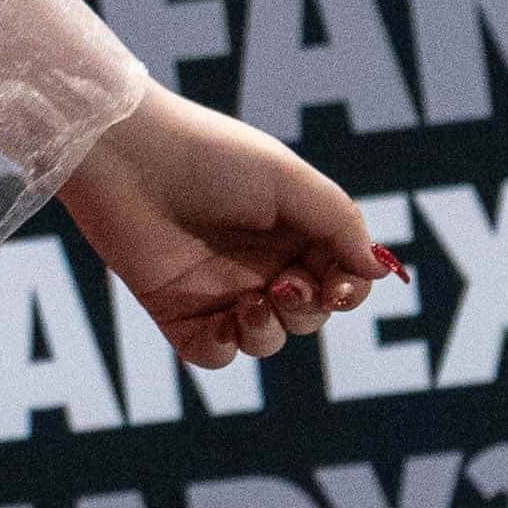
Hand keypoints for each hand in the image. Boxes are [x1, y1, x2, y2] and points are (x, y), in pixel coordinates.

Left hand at [57, 85, 399, 366]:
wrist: (127, 155)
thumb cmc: (209, 156)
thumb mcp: (288, 179)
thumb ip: (339, 222)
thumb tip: (379, 269)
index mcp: (289, 227)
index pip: (338, 274)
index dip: (348, 289)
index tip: (341, 288)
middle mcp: (257, 260)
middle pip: (308, 312)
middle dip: (308, 309)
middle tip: (286, 287)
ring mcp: (216, 287)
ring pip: (268, 337)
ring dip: (271, 331)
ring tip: (253, 302)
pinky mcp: (176, 309)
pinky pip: (214, 352)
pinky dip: (227, 347)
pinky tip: (224, 322)